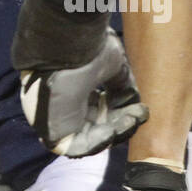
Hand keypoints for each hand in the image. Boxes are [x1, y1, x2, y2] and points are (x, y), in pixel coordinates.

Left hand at [12, 0, 147, 156]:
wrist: (64, 44)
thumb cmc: (87, 49)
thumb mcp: (112, 66)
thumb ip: (121, 86)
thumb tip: (133, 103)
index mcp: (72, 87)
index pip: (98, 109)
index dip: (120, 112)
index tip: (140, 108)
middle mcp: (63, 103)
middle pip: (96, 124)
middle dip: (120, 122)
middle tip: (138, 114)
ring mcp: (57, 118)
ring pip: (91, 136)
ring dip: (115, 131)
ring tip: (132, 118)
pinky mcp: (52, 130)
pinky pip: (78, 146)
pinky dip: (100, 140)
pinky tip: (116, 127)